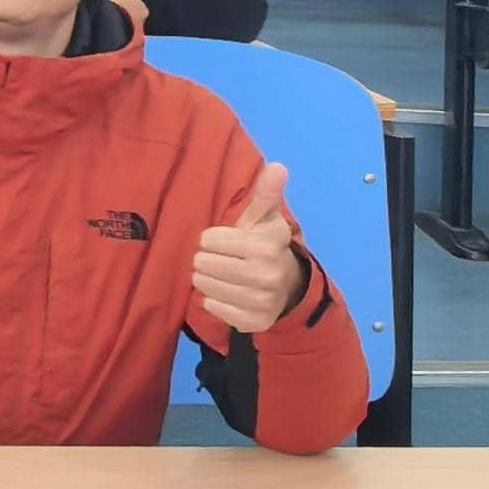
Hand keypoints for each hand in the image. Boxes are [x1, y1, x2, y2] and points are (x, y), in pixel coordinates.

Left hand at [194, 162, 304, 334]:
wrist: (287, 286)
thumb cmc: (263, 246)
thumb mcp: (263, 219)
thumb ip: (266, 193)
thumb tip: (279, 167)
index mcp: (267, 245)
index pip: (208, 239)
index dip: (213, 239)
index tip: (227, 241)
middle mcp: (267, 274)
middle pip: (202, 263)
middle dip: (208, 259)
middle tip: (223, 260)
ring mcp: (262, 301)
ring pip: (203, 285)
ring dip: (208, 279)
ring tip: (225, 276)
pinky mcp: (254, 322)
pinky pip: (211, 306)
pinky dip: (214, 300)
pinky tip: (229, 294)